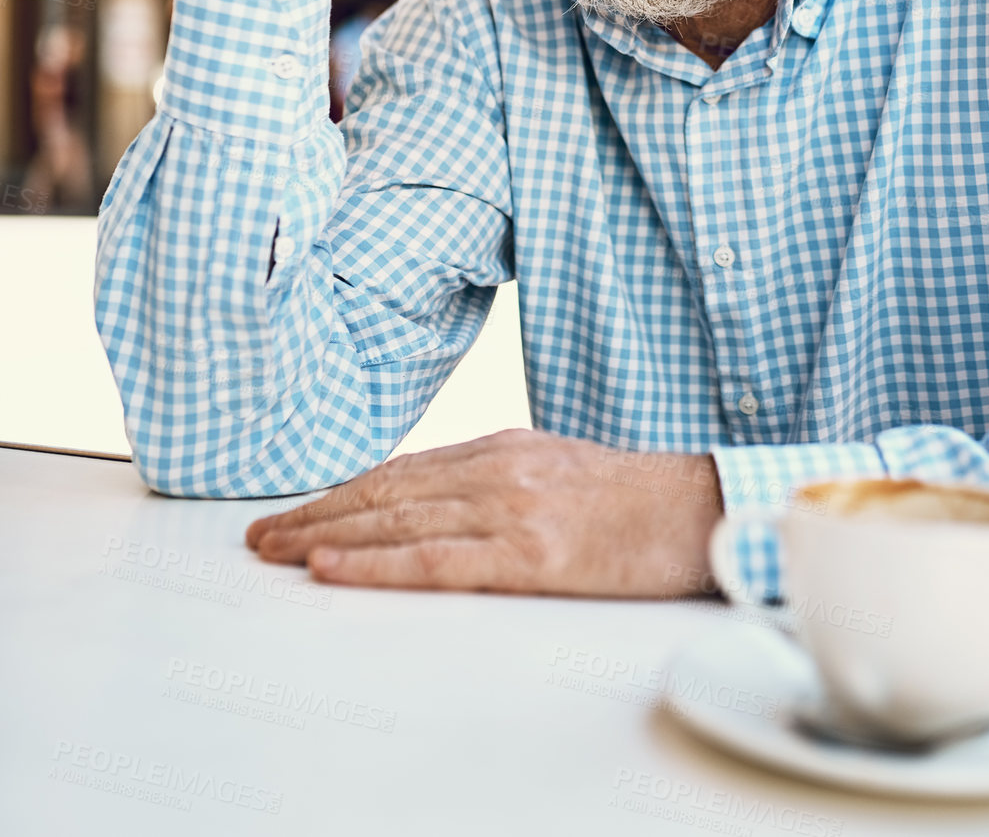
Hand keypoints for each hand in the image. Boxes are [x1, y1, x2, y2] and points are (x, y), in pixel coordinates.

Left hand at [244, 429, 724, 596]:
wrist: (701, 510)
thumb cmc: (635, 498)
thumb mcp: (557, 467)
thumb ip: (496, 476)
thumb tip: (437, 496)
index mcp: (503, 447)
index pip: (401, 470)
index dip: (341, 491)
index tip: (298, 511)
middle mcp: (496, 468)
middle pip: (384, 491)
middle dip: (315, 513)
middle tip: (261, 535)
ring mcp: (511, 507)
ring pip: (395, 521)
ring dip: (324, 537)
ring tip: (275, 552)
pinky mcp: (529, 553)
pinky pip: (433, 561)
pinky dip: (373, 564)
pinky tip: (331, 567)